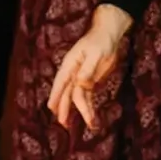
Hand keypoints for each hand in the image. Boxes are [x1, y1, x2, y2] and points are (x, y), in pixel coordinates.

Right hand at [47, 4, 131, 129]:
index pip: (61, 82)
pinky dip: (88, 106)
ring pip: (77, 97)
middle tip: (63, 123)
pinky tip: (89, 117)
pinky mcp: (90, 82)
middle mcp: (73, 73)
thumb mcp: (96, 54)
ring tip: (82, 124)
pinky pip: (87, 96)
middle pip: (67, 92)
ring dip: (79, 110)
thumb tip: (80, 84)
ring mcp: (80, 78)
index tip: (51, 108)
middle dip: (65, 108)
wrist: (108, 35)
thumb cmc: (101, 41)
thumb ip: (88, 70)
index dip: (56, 95)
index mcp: (70, 64)